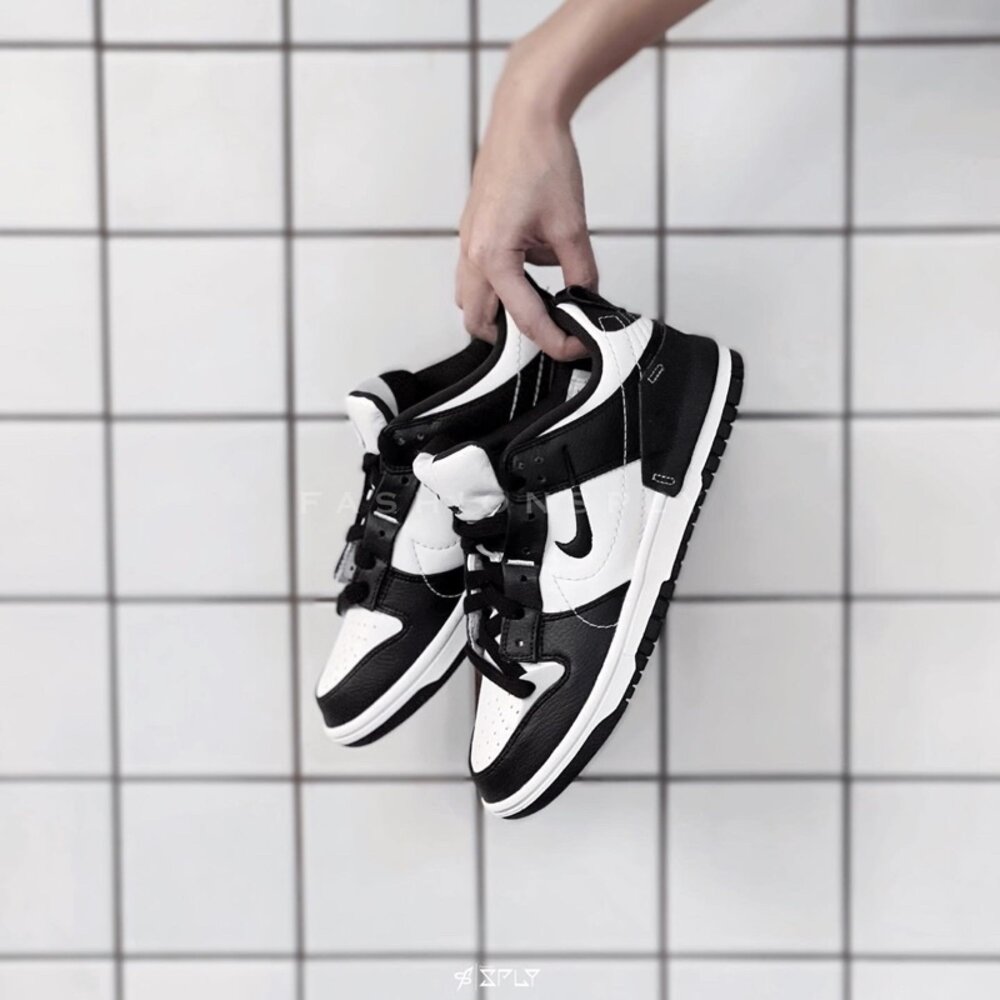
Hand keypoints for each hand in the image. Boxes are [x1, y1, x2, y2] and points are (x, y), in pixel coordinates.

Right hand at [456, 51, 594, 360]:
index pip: (525, 319)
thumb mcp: (571, 225)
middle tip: (551, 333)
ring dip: (499, 311)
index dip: (556, 341)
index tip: (578, 347)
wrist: (524, 115)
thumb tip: (588, 297)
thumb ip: (581, 271)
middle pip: (479, 321)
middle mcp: (471, 254)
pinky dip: (500, 283)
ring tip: (540, 305)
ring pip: (471, 299)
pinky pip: (477, 273)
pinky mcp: (473, 230)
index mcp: (493, 258)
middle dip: (511, 337)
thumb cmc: (542, 159)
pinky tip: (532, 268)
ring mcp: (468, 242)